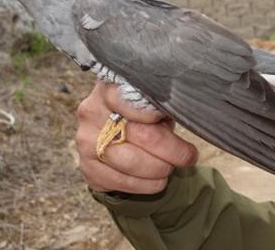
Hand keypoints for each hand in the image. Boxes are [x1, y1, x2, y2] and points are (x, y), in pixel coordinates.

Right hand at [76, 82, 198, 193]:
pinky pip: (122, 183)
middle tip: (188, 156)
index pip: (135, 102)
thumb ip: (160, 105)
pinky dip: (145, 185)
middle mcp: (92, 113)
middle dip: (172, 151)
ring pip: (133, 164)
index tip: (174, 125)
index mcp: (109, 88)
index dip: (159, 117)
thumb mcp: (150, 100)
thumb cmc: (139, 112)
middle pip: (142, 136)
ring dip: (160, 170)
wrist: (112, 131)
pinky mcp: (87, 168)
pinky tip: (156, 181)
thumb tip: (185, 115)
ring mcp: (86, 142)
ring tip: (171, 168)